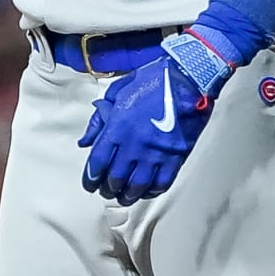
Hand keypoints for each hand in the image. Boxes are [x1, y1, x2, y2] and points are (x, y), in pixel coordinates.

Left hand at [77, 32, 227, 205]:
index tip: (89, 183)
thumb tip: (86, 140)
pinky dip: (151, 191)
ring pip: (137, 186)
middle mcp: (135, 144)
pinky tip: (146, 192)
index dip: (90, 178)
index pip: (97, 162)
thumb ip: (100, 118)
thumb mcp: (118, 91)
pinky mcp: (175, 157)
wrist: (189, 78)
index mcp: (118, 127)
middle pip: (115, 178)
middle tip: (105, 191)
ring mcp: (156, 153)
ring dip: (128, 195)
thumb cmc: (154, 80)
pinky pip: (161, 183)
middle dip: (107, 189)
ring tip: (123, 197)